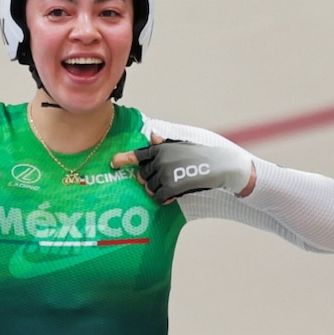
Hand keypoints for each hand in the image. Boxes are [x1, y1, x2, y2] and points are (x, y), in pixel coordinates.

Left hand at [111, 134, 254, 203]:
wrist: (220, 165)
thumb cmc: (201, 156)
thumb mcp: (181, 146)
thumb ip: (164, 144)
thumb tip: (151, 135)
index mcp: (161, 148)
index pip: (138, 154)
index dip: (123, 158)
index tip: (113, 162)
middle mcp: (159, 159)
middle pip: (142, 176)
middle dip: (149, 181)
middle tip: (164, 182)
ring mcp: (164, 172)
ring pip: (150, 188)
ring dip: (159, 191)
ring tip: (173, 187)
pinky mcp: (170, 186)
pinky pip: (159, 197)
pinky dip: (164, 199)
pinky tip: (173, 197)